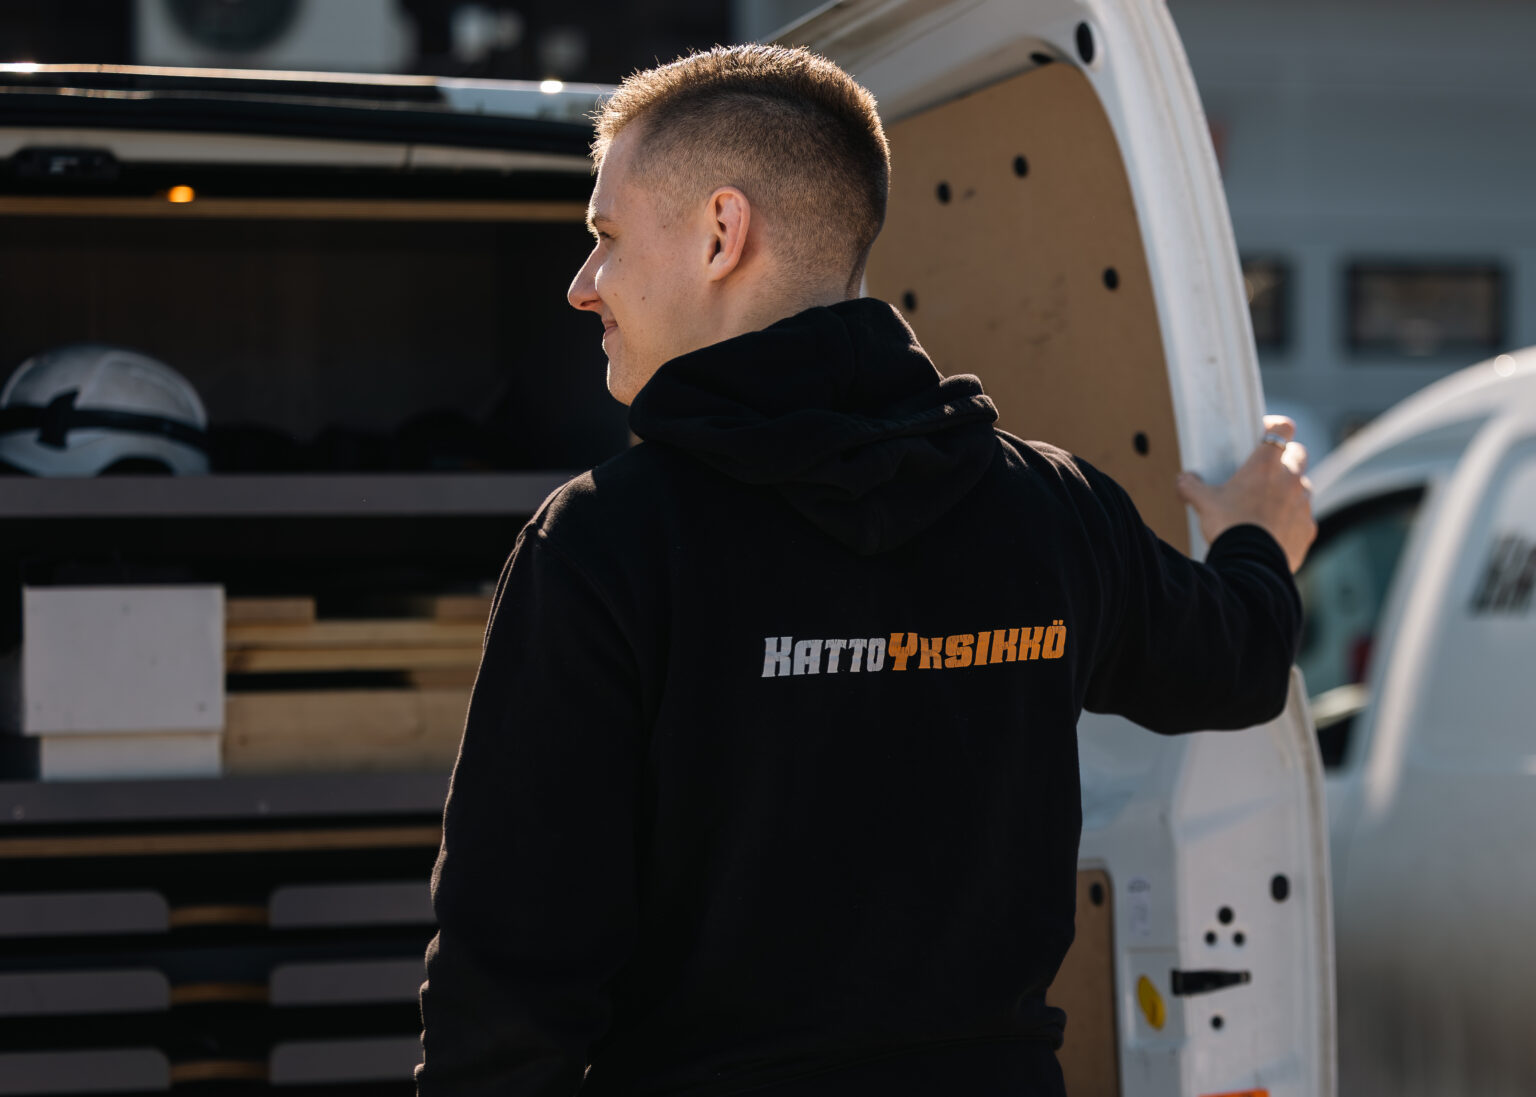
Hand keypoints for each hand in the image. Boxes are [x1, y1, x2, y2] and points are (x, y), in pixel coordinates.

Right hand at [1176, 415, 1316, 571]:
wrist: (1249, 565)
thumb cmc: (1229, 527)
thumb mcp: (1203, 503)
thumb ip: (1191, 487)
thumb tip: (1183, 481)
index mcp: (1265, 465)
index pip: (1282, 428)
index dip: (1275, 427)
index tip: (1263, 433)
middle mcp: (1290, 479)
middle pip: (1299, 454)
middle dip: (1287, 457)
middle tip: (1267, 471)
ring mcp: (1303, 504)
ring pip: (1304, 486)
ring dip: (1291, 490)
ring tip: (1268, 504)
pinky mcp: (1308, 528)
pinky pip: (1304, 518)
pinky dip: (1293, 520)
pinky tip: (1275, 531)